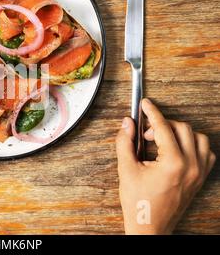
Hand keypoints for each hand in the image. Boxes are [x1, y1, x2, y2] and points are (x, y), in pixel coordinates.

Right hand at [116, 98, 215, 233]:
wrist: (149, 226)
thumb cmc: (138, 202)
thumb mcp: (126, 169)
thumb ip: (125, 142)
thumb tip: (127, 123)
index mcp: (172, 163)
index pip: (163, 127)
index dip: (152, 112)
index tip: (145, 104)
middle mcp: (190, 166)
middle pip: (182, 128)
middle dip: (162, 125)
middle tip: (145, 133)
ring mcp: (198, 173)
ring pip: (199, 138)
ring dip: (180, 133)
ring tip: (162, 140)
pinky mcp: (201, 179)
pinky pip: (206, 153)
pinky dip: (194, 145)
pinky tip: (177, 149)